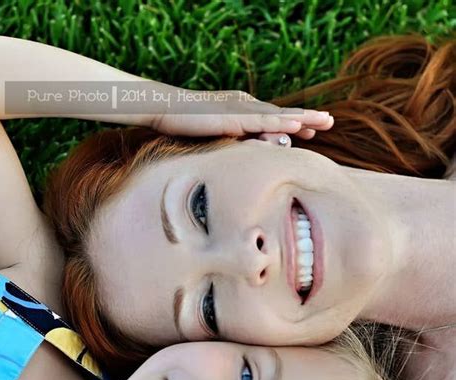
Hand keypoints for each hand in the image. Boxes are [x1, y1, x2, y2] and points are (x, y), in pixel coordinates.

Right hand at [146, 86, 333, 139]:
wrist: (166, 110)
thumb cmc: (185, 125)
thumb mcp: (214, 136)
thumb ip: (231, 142)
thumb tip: (243, 155)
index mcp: (242, 111)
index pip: (273, 118)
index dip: (294, 123)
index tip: (312, 130)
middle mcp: (246, 106)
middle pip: (282, 113)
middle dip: (307, 118)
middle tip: (329, 122)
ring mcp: (242, 109)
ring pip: (278, 115)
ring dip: (303, 118)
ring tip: (324, 121)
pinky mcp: (234, 116)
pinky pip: (262, 120)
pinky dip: (281, 122)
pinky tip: (297, 124)